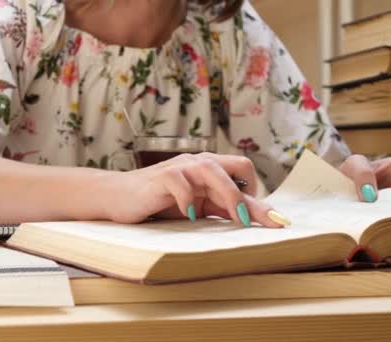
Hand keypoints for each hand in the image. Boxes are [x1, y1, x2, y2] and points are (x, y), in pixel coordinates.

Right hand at [100, 153, 288, 227]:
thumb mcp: (196, 206)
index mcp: (210, 168)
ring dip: (228, 195)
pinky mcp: (161, 176)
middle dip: (249, 197)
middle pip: (237, 165)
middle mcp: (198, 162)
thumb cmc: (159, 202)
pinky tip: (189, 215)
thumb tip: (255, 219)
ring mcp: (180, 167)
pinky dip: (188, 200)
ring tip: (235, 219)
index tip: (271, 221)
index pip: (244, 172)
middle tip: (254, 223)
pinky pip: (180, 183)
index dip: (260, 196)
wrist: (119, 197)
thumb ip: (221, 208)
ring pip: (212, 169)